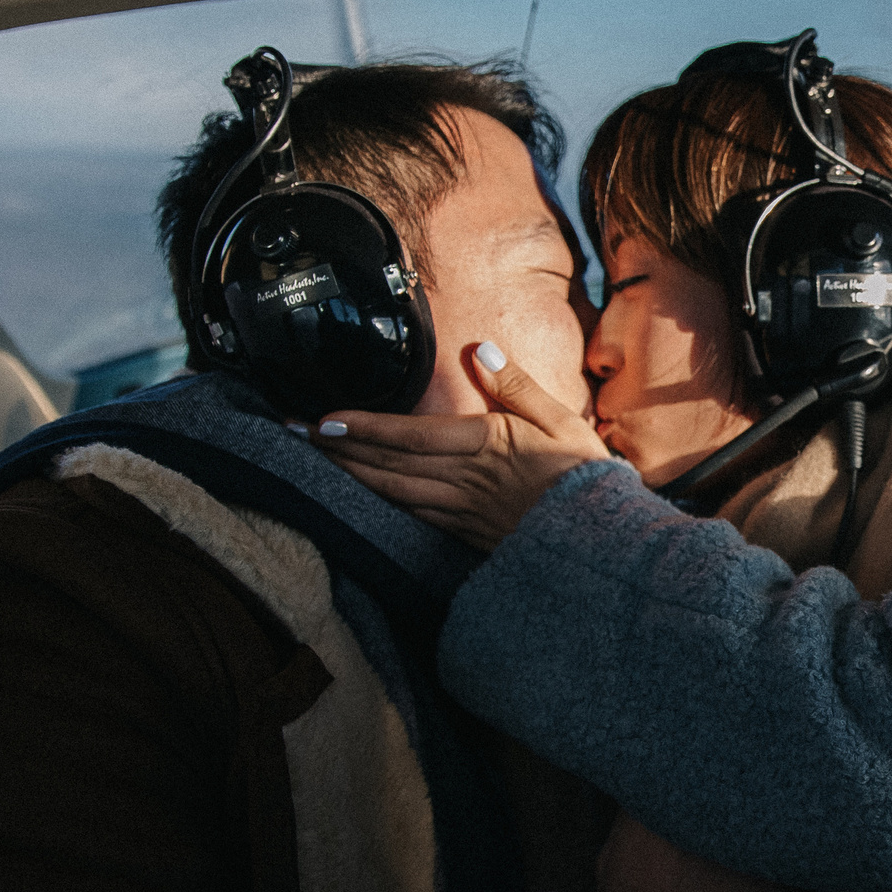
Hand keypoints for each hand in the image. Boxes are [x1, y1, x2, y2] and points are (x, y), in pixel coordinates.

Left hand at [308, 344, 611, 551]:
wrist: (599, 543)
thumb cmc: (584, 478)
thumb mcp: (562, 420)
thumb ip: (518, 385)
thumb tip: (480, 348)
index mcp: (485, 447)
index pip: (410, 435)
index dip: (364, 427)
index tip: (324, 418)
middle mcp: (464, 480)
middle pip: (389, 463)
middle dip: (338, 448)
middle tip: (293, 434)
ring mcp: (461, 511)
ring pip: (392, 491)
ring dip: (349, 474)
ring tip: (315, 459)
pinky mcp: (465, 533)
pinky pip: (412, 514)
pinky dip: (379, 502)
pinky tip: (361, 494)